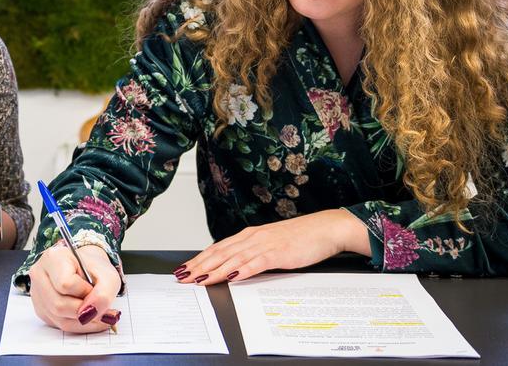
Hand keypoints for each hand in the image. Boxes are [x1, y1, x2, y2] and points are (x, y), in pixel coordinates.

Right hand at [29, 244, 121, 332]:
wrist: (86, 271)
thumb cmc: (94, 270)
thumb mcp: (109, 276)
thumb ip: (104, 294)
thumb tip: (91, 313)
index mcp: (53, 258)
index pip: (66, 284)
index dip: (84, 292)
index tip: (93, 288)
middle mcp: (39, 274)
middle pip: (59, 305)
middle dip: (84, 310)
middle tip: (99, 305)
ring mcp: (37, 293)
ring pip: (59, 319)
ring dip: (84, 321)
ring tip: (98, 313)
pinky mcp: (41, 309)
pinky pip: (59, 325)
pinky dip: (79, 325)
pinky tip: (88, 317)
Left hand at [175, 209, 368, 284]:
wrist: (325, 228)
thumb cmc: (300, 238)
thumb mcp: (271, 245)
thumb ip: (253, 254)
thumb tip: (236, 267)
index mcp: (250, 235)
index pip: (218, 248)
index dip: (199, 259)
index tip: (185, 269)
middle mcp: (253, 237)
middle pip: (220, 253)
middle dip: (199, 266)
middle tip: (182, 277)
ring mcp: (265, 244)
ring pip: (233, 258)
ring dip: (214, 270)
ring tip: (198, 279)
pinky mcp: (279, 253)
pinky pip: (257, 263)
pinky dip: (242, 270)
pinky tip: (231, 276)